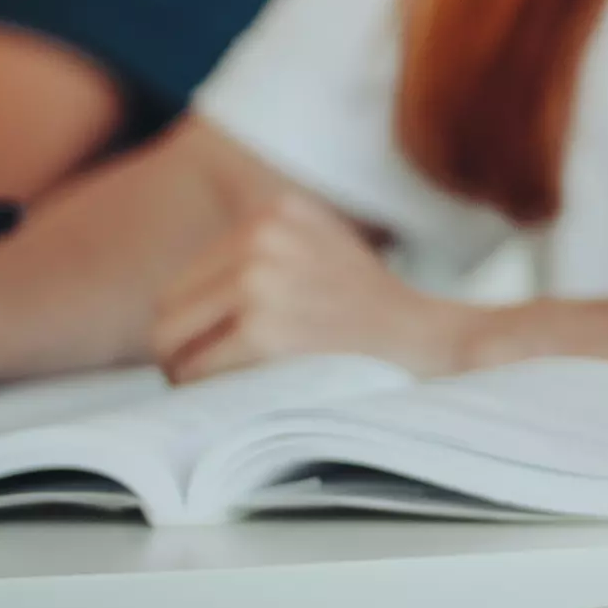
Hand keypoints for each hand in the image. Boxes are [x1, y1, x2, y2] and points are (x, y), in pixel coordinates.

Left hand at [150, 186, 484, 380]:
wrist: (438, 345)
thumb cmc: (378, 319)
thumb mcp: (323, 256)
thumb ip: (263, 261)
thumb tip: (178, 311)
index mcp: (277, 211)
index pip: (191, 278)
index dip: (202, 325)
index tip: (235, 351)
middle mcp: (263, 235)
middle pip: (169, 308)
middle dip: (187, 351)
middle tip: (226, 381)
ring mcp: (260, 279)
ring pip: (171, 342)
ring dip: (195, 376)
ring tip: (240, 390)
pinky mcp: (260, 327)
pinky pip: (195, 373)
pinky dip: (212, 394)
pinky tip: (254, 396)